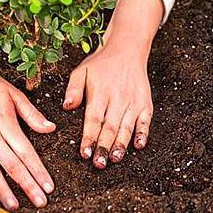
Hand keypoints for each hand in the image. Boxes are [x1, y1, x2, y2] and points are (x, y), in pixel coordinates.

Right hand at [0, 16, 54, 209]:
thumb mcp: (14, 94)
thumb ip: (32, 114)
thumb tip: (51, 128)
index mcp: (6, 123)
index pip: (27, 153)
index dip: (39, 171)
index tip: (49, 187)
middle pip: (12, 165)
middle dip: (28, 185)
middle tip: (40, 202)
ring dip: (3, 189)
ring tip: (15, 205)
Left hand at [63, 0, 163, 167]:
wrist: (127, 49)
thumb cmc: (101, 64)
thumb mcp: (81, 71)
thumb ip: (73, 90)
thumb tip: (67, 107)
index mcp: (100, 93)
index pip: (93, 120)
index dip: (89, 137)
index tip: (84, 153)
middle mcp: (117, 98)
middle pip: (110, 127)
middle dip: (103, 147)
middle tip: (98, 163)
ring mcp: (133, 101)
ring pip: (127, 126)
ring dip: (121, 145)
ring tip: (115, 159)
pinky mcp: (145, 102)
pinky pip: (145, 121)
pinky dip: (143, 133)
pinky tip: (138, 146)